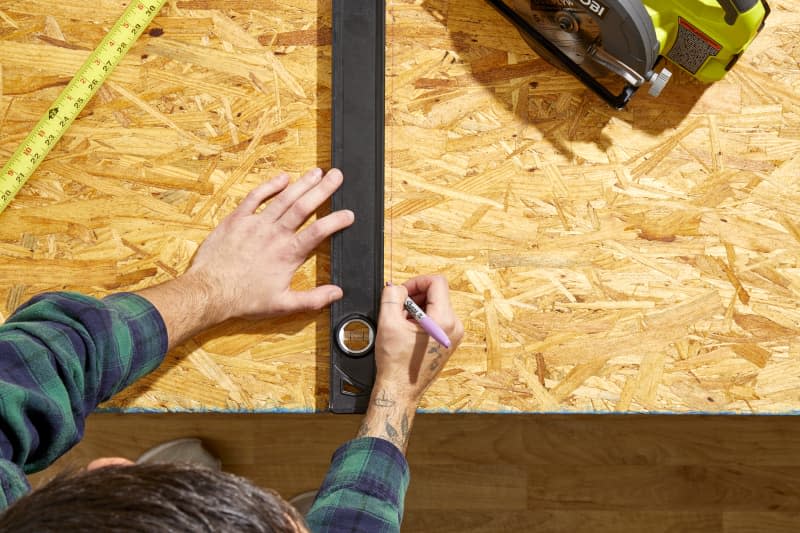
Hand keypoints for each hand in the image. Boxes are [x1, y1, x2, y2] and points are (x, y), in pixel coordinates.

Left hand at [186, 168, 353, 320]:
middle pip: (304, 206)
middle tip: (337, 176)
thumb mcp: (283, 305)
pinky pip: (255, 197)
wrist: (209, 292)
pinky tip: (282, 177)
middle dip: (323, 189)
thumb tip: (337, 293)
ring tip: (317, 172)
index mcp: (288, 254)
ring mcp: (255, 224)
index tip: (349, 214)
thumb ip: (313, 299)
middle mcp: (275, 234)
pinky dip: (269, 186)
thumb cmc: (244, 300)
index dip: (336, 221)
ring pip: (283, 198)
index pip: (319, 231)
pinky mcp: (237, 220)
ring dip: (302, 183)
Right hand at [355, 275, 462, 453]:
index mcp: (444, 320)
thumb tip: (396, 286)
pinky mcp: (447, 341)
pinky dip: (421, 319)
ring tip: (401, 322)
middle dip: (415, 296)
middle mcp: (454, 327)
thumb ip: (392, 296)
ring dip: (416, 308)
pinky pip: (436, 319)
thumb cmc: (396, 364)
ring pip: (435, 306)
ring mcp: (453, 335)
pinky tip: (407, 331)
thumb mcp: (388, 323)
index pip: (437, 282)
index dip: (416, 281)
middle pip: (437, 294)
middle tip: (398, 309)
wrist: (400, 390)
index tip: (402, 291)